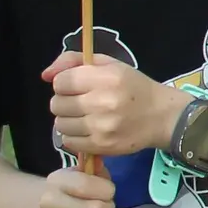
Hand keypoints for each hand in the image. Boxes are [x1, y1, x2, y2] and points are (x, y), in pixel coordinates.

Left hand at [44, 52, 182, 158]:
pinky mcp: (102, 146)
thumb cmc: (134, 87)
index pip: (60, 82)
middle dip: (65, 102)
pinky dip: (74, 136)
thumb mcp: (110, 65)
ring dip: (69, 120)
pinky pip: (69, 142)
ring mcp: (102, 127)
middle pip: (57, 104)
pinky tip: (89, 130)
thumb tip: (45, 75)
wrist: (163, 116)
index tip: (79, 86)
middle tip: (82, 102)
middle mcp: (103, 102)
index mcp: (106, 78)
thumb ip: (74, 61)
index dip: (66, 83)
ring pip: (60, 124)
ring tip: (86, 117)